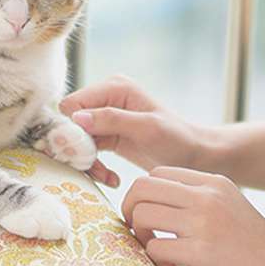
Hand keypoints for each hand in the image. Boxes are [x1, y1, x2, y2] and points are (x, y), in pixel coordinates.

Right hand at [59, 76, 215, 186]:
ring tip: (106, 177)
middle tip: (93, 168)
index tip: (82, 153)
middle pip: (69, 123)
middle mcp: (106, 99)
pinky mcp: (107, 136)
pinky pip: (87, 151)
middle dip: (78, 149)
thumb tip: (76, 117)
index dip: (71, 129)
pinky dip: (94, 166)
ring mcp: (105, 118)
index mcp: (114, 87)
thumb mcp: (146, 128)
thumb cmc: (177, 139)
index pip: (72, 104)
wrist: (194, 157)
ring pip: (75, 140)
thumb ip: (111, 120)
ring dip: (86, 161)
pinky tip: (110, 178)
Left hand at [119, 165, 264, 265]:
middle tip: (140, 232)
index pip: (156, 173)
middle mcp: (207, 196)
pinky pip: (154, 247)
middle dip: (130, 210)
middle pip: (141, 187)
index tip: (149, 217)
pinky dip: (154, 259)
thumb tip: (154, 203)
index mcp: (213, 181)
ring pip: (142, 214)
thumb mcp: (229, 206)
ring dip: (140, 236)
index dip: (143, 195)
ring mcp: (204, 222)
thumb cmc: (257, 246)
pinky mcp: (202, 252)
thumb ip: (197, 198)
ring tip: (158, 252)